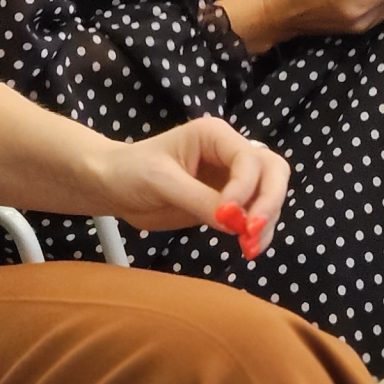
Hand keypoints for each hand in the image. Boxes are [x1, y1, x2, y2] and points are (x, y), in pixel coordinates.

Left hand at [96, 115, 290, 253]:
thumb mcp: (162, 182)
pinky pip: (253, 214)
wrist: (111, 186)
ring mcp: (231, 179)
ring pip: (269, 194)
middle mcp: (229, 153)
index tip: (228, 218)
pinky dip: (257, 231)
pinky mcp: (227, 203)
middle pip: (272, 171)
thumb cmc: (130, 171)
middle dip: (269, 201)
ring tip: (249, 248)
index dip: (245, 188)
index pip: (249, 159)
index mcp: (215, 136)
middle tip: (253, 231)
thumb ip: (200, 200)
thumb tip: (236, 223)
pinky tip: (247, 247)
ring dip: (266, 221)